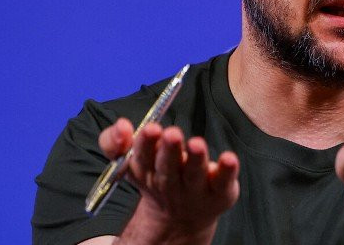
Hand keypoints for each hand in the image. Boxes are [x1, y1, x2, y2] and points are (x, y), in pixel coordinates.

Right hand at [98, 119, 239, 243]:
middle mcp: (169, 182)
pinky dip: (226, 170)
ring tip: (196, 143)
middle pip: (168, 167)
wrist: (182, 217)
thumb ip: (114, 141)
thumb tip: (122, 125)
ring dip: (196, 158)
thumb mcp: (133, 159)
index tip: (151, 128)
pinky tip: (229, 158)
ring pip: (195, 173)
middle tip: (171, 133)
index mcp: (146, 171)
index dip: (145, 143)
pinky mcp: (219, 192)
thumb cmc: (159, 178)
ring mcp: (195, 189)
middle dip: (169, 150)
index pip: (142, 157)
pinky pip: (223, 181)